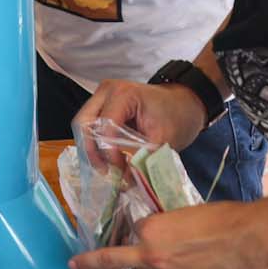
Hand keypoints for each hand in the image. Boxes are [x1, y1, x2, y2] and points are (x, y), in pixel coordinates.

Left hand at [69, 199, 267, 268]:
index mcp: (152, 231)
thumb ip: (171, 227)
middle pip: (121, 261)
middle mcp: (155, 257)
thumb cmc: (227, 218)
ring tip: (180, 262)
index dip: (142, 231)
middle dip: (94, 262)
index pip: (134, 232)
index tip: (142, 230)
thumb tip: (168, 237)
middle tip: (75, 264)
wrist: (256, 240)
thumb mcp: (190, 213)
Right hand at [74, 80, 208, 167]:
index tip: (122, 171)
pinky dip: (96, 143)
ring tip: (108, 167)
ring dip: (93, 148)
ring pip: (83, 125)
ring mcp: (102, 95)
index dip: (109, 152)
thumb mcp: (163, 140)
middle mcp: (106, 90)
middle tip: (106, 171)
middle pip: (83, 123)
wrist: (184, 103)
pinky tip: (109, 158)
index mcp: (123, 94)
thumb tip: (124, 178)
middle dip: (92, 151)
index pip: (104, 127)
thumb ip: (141, 157)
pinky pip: (90, 125)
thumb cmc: (177, 117)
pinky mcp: (102, 103)